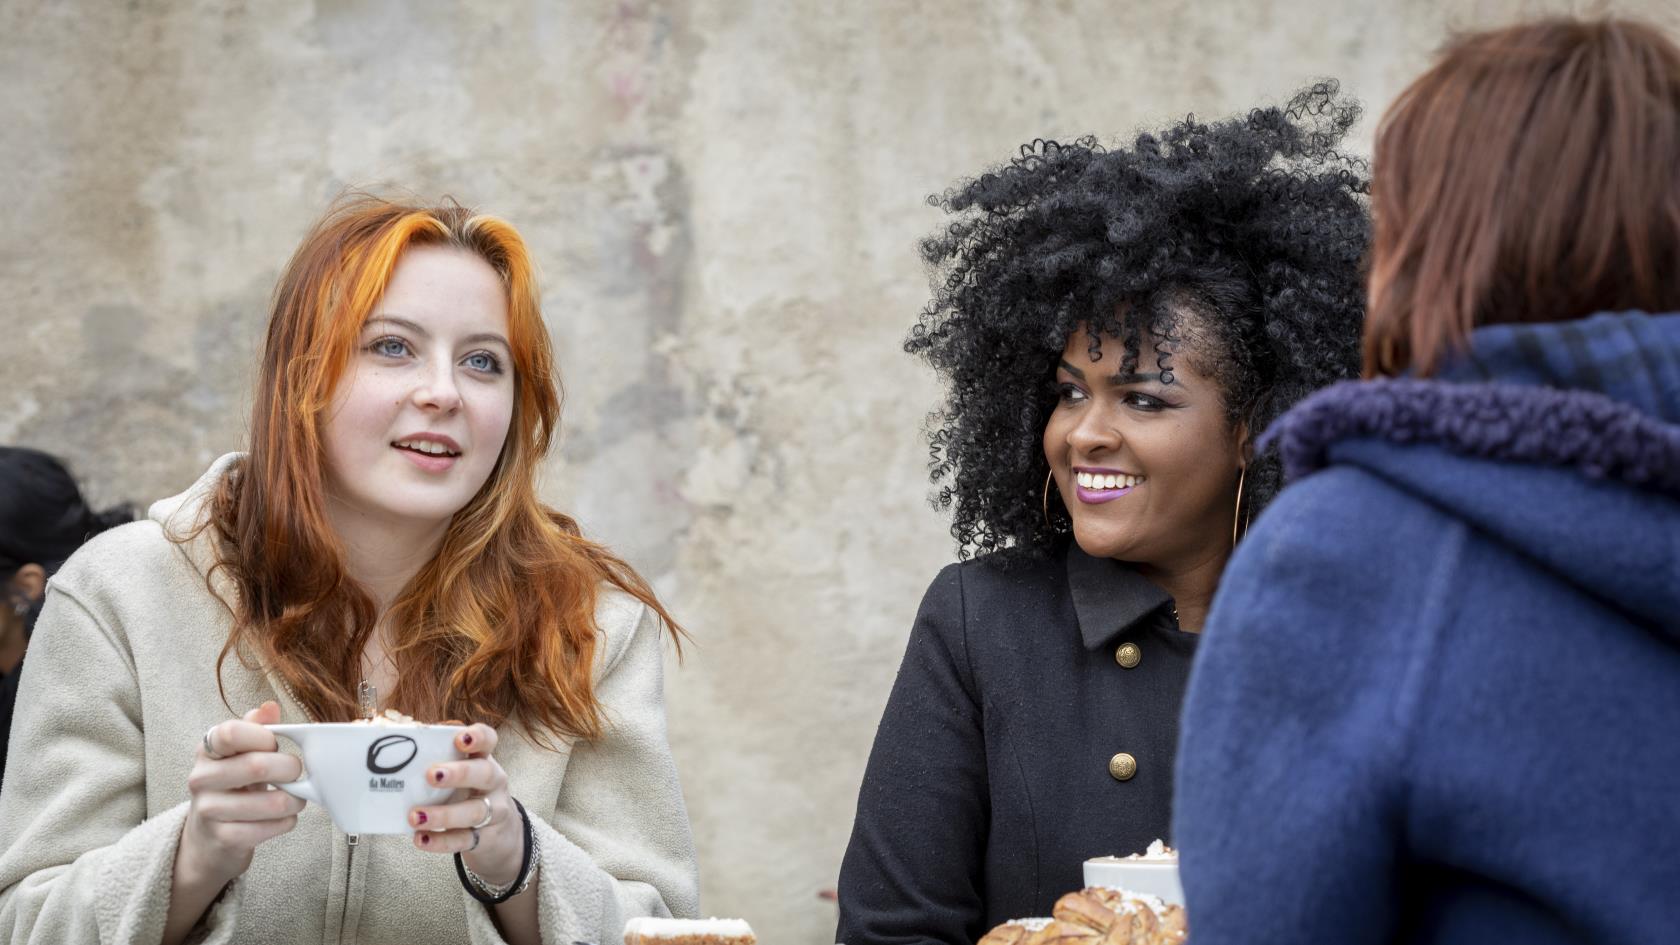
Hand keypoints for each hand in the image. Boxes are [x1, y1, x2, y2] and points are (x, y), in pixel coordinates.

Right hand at [177, 701, 306, 888]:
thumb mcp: (241, 754)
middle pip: (256, 766)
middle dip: (290, 768)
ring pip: (271, 802)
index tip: (275, 745)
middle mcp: (201, 778)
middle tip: (296, 772)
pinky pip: (271, 827)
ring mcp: (209, 810)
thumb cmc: (234, 785)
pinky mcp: (223, 838)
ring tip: (296, 797)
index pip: (231, 732)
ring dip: (295, 800)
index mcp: (207, 750)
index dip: (264, 737)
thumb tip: (269, 707)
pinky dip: (287, 821)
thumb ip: (256, 728)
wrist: (209, 835)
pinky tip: (283, 817)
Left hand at [409, 724, 522, 886]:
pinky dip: (441, 841)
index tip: (460, 738)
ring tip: (416, 816)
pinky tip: (421, 839)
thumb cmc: (468, 791)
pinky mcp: (484, 838)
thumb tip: (400, 740)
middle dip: (459, 773)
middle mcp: (493, 783)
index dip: (478, 737)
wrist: (498, 831)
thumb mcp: (461, 771)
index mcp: (484, 759)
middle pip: (485, 773)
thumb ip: (438, 757)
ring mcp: (493, 811)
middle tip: (432, 775)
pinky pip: (464, 840)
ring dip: (444, 814)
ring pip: (475, 811)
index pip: (489, 740)